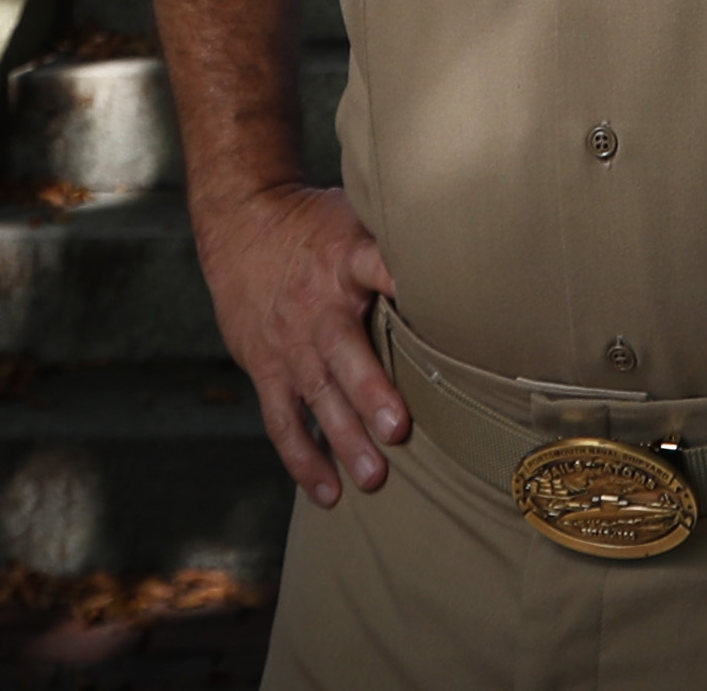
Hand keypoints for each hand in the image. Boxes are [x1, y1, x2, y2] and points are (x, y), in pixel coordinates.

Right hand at [196, 178, 405, 505]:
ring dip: (342, 438)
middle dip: (369, 392)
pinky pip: (282, 419)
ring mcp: (289, 342)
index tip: (429, 303)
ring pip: (315, 395)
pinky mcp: (268, 368)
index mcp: (344, 258)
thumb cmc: (316, 225)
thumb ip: (398, 242)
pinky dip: (302, 458)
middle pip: (343, 350)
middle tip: (398, 429)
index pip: (374, 265)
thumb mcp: (357, 213)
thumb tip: (465, 251)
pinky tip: (328, 492)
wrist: (241, 223)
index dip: (399, 280)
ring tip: (372, 477)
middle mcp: (316, 305)